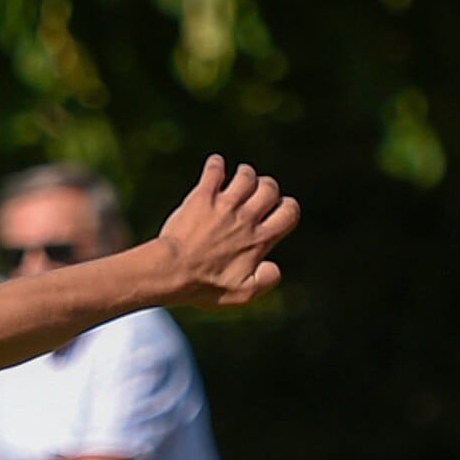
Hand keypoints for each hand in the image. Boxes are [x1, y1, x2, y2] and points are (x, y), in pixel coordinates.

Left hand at [149, 157, 299, 308]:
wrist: (170, 272)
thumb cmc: (204, 286)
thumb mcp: (242, 294)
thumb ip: (267, 280)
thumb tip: (275, 266)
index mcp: (259, 240)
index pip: (290, 211)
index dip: (287, 208)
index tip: (275, 212)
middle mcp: (245, 218)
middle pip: (270, 188)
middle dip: (267, 188)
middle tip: (255, 196)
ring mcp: (224, 205)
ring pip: (246, 175)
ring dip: (245, 175)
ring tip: (237, 182)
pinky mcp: (201, 197)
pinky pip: (215, 170)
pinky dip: (216, 165)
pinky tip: (215, 167)